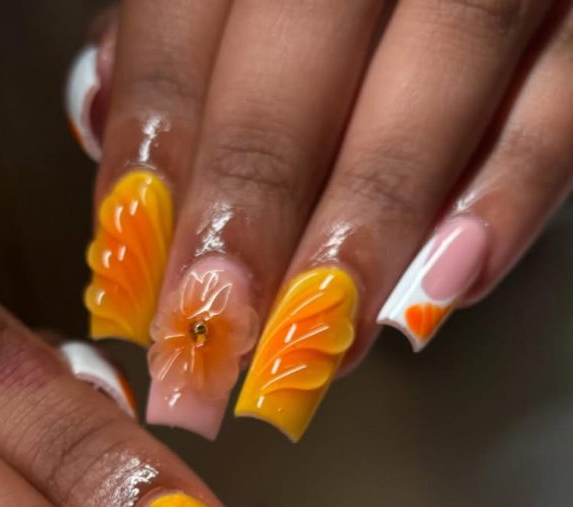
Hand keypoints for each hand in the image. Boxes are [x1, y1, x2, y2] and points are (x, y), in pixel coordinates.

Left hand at [67, 1, 572, 439]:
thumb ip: (186, 50)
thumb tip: (110, 147)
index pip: (182, 28)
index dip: (155, 168)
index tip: (137, 295)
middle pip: (298, 53)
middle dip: (249, 215)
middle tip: (215, 340)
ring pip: (440, 66)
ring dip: (367, 222)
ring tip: (315, 345)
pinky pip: (568, 92)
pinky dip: (513, 190)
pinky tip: (448, 286)